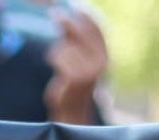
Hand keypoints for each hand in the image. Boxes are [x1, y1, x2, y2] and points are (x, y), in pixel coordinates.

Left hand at [44, 10, 107, 124]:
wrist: (72, 111)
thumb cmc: (72, 82)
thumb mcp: (77, 57)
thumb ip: (74, 38)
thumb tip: (64, 15)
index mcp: (104, 55)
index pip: (95, 27)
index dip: (84, 15)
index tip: (73, 7)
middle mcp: (101, 61)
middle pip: (80, 32)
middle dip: (66, 23)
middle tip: (54, 13)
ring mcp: (90, 69)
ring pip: (65, 46)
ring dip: (58, 52)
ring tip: (61, 66)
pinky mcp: (76, 77)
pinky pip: (60, 57)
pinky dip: (55, 61)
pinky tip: (58, 72)